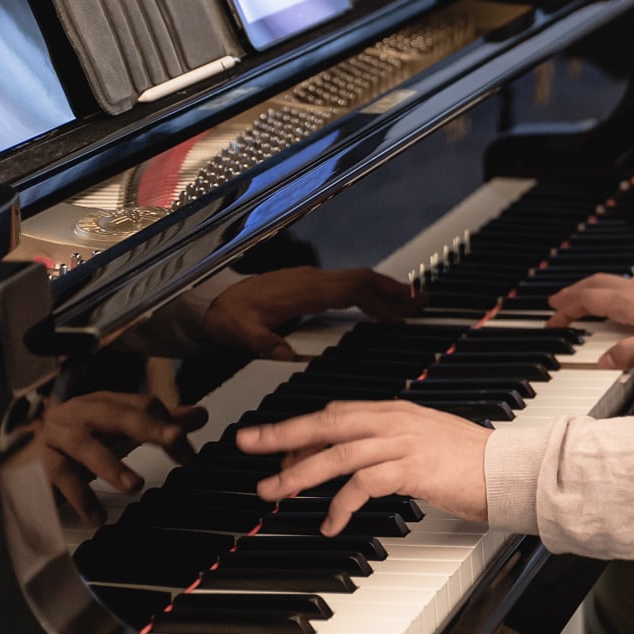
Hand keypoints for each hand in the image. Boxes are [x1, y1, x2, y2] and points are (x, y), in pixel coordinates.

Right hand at [39, 391, 207, 526]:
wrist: (24, 450)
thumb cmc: (83, 437)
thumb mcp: (121, 428)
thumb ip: (159, 423)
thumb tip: (199, 416)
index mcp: (106, 402)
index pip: (142, 406)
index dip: (167, 426)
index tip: (189, 455)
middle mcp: (81, 412)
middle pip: (116, 415)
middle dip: (147, 427)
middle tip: (175, 440)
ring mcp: (58, 435)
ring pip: (84, 445)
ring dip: (110, 465)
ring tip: (134, 486)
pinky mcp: (40, 461)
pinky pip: (60, 477)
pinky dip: (79, 497)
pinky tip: (97, 516)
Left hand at [205, 267, 417, 359]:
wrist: (212, 302)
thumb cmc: (227, 316)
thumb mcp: (241, 333)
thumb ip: (262, 342)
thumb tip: (285, 354)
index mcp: (303, 290)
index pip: (351, 288)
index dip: (380, 298)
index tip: (403, 311)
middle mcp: (312, 281)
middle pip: (363, 279)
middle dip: (394, 289)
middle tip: (421, 301)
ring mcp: (312, 281)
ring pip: (357, 281)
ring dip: (384, 290)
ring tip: (408, 302)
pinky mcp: (309, 287)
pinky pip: (347, 286)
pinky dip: (368, 293)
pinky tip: (376, 305)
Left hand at [237, 402, 489, 535]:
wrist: (508, 469)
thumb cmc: (471, 461)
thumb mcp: (425, 441)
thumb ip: (390, 441)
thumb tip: (354, 455)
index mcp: (396, 412)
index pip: (337, 413)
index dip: (301, 427)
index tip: (272, 442)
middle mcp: (395, 421)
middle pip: (326, 424)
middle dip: (282, 435)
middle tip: (248, 443)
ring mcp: (402, 442)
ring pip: (336, 453)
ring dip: (298, 473)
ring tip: (272, 491)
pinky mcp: (411, 468)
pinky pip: (362, 484)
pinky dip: (340, 505)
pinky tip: (330, 522)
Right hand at [544, 273, 633, 367]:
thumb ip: (629, 354)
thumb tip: (604, 361)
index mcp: (631, 301)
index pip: (587, 300)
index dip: (566, 309)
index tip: (552, 320)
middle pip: (596, 285)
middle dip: (573, 293)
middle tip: (557, 303)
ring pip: (613, 283)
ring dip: (592, 292)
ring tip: (583, 303)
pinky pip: (630, 286)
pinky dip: (614, 293)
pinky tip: (623, 304)